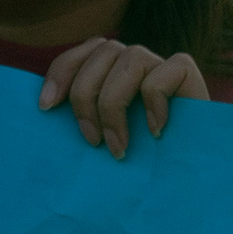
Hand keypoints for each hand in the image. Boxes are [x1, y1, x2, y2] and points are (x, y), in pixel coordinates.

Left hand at [38, 35, 208, 159]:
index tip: (45, 107)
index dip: (62, 71)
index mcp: (115, 72)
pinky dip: (154, 103)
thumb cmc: (143, 168)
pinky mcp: (189, 76)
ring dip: (115, 104)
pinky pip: (162, 74)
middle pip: (103, 50)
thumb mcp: (104, 141)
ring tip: (119, 146)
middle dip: (86, 95)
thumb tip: (42, 109)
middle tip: (91, 141)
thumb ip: (84, 121)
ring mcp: (164, 67)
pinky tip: (156, 131)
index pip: (85, 51)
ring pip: (131, 57)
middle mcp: (139, 64)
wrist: (190, 183)